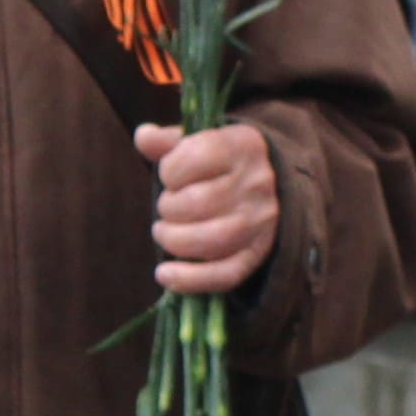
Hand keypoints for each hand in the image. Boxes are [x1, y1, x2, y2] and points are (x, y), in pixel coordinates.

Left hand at [142, 118, 281, 298]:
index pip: (198, 156)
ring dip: (175, 240)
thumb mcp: (200, 142)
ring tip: (165, 234)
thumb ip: (168, 140)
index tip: (170, 176)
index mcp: (243, 146)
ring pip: (213, 240)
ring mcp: (260, 223)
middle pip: (200, 202)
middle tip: (166, 209)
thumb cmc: (221, 164)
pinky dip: (189, 279)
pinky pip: (224, 275)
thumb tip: (143, 136)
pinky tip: (165, 274)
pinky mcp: (256, 256)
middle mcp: (256, 184)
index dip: (170, 169)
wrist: (272, 186)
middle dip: (168, 209)